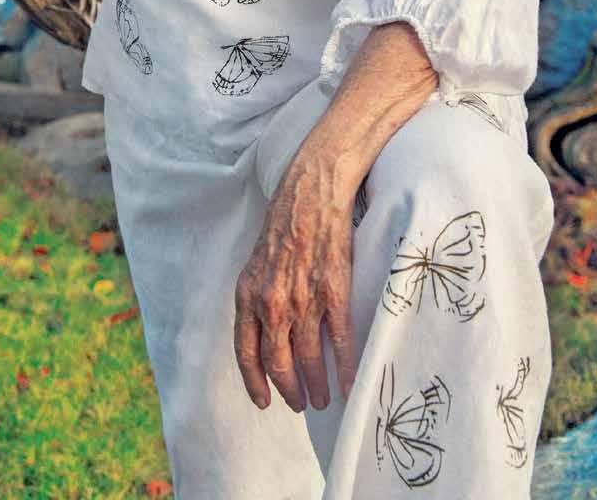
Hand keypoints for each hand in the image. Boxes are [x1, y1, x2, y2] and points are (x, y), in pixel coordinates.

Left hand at [234, 148, 358, 413]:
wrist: (312, 191)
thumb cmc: (285, 221)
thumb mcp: (257, 262)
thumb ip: (257, 297)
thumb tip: (264, 332)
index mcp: (248, 295)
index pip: (246, 352)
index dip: (255, 383)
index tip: (265, 402)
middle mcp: (272, 302)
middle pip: (279, 362)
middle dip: (290, 390)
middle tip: (300, 404)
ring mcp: (304, 298)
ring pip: (310, 357)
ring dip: (318, 385)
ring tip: (325, 399)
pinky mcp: (334, 290)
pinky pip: (340, 340)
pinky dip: (346, 367)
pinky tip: (350, 382)